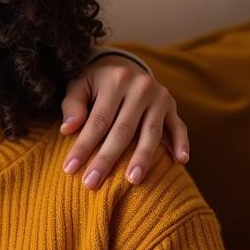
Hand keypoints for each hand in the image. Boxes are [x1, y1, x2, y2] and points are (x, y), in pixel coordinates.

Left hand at [60, 56, 189, 189]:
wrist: (123, 66)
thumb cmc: (95, 84)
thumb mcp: (79, 85)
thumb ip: (72, 105)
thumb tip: (68, 129)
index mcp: (116, 80)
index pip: (98, 121)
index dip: (83, 146)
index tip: (69, 169)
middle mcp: (141, 87)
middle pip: (123, 130)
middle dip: (106, 159)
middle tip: (92, 184)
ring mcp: (160, 97)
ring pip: (151, 132)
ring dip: (142, 158)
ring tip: (132, 180)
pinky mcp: (172, 106)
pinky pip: (179, 126)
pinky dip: (181, 143)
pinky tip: (181, 161)